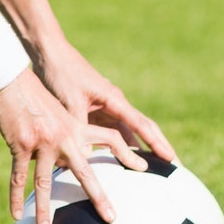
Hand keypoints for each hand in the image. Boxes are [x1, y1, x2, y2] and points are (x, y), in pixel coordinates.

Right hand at [0, 70, 128, 223]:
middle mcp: (65, 135)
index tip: (144, 168)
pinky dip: (15, 197)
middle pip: (86, 171)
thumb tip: (72, 154)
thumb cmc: (33, 90)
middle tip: (110, 217)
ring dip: (44, 208)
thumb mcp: (57, 107)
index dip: (128, 154)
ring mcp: (42, 142)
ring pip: (46, 182)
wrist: (10, 77)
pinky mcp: (21, 144)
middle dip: (98, 196)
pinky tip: (15, 214)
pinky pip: (19, 177)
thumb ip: (66, 130)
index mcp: (77, 125)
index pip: (112, 139)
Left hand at [32, 40, 176, 171]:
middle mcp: (114, 104)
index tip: (171, 158)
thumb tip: (84, 157)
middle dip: (157, 146)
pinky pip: (108, 132)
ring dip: (137, 149)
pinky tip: (118, 161)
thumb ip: (80, 127)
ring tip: (150, 169)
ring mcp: (104, 107)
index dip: (156, 143)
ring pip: (126, 133)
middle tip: (173, 166)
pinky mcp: (92, 110)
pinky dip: (115, 146)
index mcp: (114, 100)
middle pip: (142, 128)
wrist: (49, 54)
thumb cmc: (61, 74)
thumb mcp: (70, 102)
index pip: (141, 125)